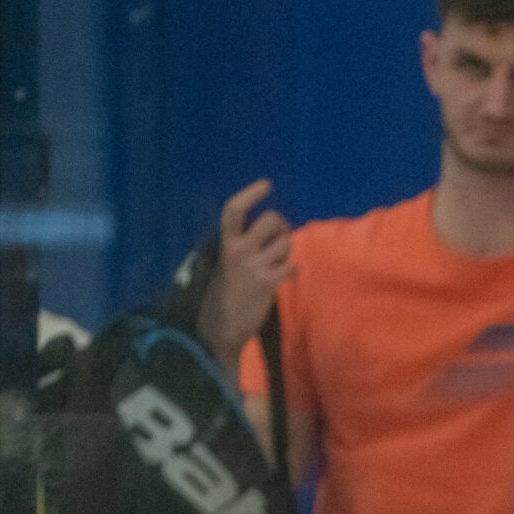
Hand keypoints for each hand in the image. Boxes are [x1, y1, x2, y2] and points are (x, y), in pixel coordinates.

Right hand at [197, 179, 294, 360]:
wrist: (221, 328)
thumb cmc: (225, 295)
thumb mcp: (227, 265)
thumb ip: (243, 247)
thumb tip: (271, 234)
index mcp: (225, 245)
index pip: (234, 210)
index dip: (251, 194)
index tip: (267, 184)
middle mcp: (239, 251)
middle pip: (270, 220)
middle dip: (281, 224)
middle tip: (281, 234)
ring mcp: (254, 266)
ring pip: (284, 243)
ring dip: (287, 250)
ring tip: (280, 261)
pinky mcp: (268, 283)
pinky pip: (290, 266)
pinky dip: (292, 271)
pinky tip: (287, 276)